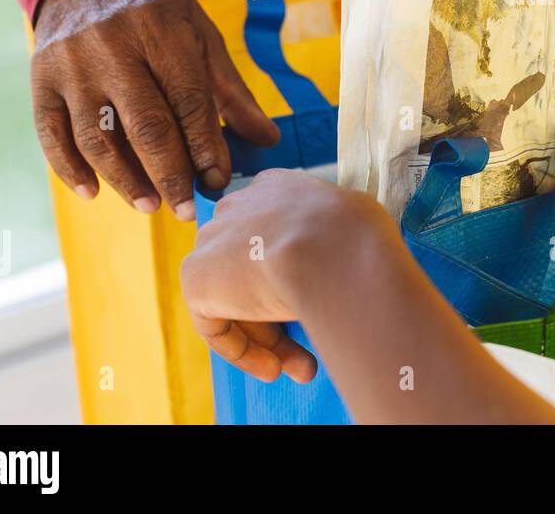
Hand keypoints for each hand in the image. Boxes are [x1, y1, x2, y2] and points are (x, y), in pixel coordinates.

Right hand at [30, 0, 279, 218]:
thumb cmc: (156, 8)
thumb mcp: (200, 33)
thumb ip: (230, 90)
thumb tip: (266, 140)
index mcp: (161, 32)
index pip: (188, 102)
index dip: (206, 147)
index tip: (219, 180)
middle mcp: (112, 48)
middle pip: (145, 125)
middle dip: (171, 174)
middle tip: (189, 210)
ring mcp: (71, 65)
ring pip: (97, 137)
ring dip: (125, 179)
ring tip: (151, 206)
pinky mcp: (40, 78)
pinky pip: (51, 133)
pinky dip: (70, 169)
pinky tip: (95, 193)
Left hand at [180, 169, 390, 382]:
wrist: (331, 249)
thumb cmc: (358, 235)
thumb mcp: (354, 220)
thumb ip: (334, 234)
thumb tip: (343, 256)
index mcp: (276, 187)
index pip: (274, 234)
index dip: (296, 274)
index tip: (318, 299)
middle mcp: (238, 207)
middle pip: (252, 269)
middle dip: (281, 314)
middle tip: (311, 347)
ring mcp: (212, 240)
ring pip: (237, 299)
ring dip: (270, 338)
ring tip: (302, 367)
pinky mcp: (196, 277)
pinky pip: (216, 324)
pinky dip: (244, 351)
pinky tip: (274, 366)